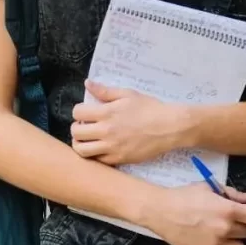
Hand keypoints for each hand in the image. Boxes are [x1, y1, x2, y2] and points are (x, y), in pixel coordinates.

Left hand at [71, 81, 190, 164]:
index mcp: (107, 113)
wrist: (170, 127)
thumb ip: (105, 91)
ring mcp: (112, 147)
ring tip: (88, 139)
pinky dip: (95, 155)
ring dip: (81, 144)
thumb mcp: (127, 94)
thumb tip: (87, 83)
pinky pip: (97, 161)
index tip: (86, 112)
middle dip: (77, 127)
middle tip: (85, 126)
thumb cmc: (149, 108)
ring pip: (82, 150)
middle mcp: (106, 131)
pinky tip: (101, 148)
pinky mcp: (119, 159)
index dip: (79, 111)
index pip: (77, 112)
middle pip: (75, 133)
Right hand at [144, 183, 245, 244]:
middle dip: (240, 226)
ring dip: (233, 241)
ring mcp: (216, 243)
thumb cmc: (183, 196)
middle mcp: (226, 228)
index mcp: (228, 210)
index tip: (245, 213)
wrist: (160, 211)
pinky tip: (212, 241)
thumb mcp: (206, 187)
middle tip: (226, 220)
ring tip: (221, 234)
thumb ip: (230, 193)